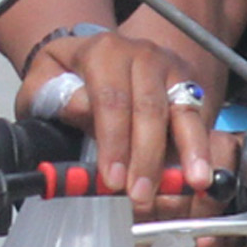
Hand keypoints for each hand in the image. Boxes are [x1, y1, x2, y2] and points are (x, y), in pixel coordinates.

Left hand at [19, 29, 219, 207]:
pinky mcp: (189, 85)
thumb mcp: (43, 83)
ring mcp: (170, 68)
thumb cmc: (65, 78)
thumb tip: (80, 112)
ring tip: (192, 182)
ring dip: (188, 151)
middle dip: (146, 156)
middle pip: (149, 108)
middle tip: (140, 194)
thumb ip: (53, 98)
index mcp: (103, 51)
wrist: (94, 56)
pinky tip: (203, 173)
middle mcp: (142, 55)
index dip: (113, 142)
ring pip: (182, 111)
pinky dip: (202, 148)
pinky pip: (198, 119)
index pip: (110, 99)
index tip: (112, 178)